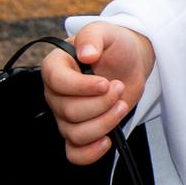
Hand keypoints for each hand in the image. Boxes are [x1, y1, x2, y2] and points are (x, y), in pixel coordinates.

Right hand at [42, 21, 155, 164]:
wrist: (129, 63)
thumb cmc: (114, 46)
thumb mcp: (106, 32)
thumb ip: (93, 36)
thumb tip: (86, 53)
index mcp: (56, 66)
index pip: (57, 82)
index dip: (82, 86)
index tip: (105, 83)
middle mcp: (56, 94)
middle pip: (69, 111)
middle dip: (101, 103)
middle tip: (118, 87)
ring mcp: (66, 115)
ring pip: (75, 133)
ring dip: (104, 123)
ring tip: (121, 105)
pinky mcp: (80, 131)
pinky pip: (75, 153)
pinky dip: (90, 153)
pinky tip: (107, 140)